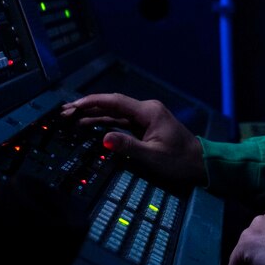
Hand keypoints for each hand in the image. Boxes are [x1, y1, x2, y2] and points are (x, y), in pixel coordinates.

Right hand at [60, 93, 205, 192]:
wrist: (198, 162)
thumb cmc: (179, 160)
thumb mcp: (152, 156)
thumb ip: (127, 146)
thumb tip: (104, 138)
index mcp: (148, 111)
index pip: (115, 102)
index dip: (92, 102)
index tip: (74, 105)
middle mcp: (146, 109)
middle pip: (112, 104)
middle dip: (88, 107)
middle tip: (65, 112)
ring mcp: (145, 116)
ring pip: (115, 112)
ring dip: (94, 114)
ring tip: (72, 118)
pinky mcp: (145, 125)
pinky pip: (121, 120)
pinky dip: (105, 122)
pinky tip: (90, 125)